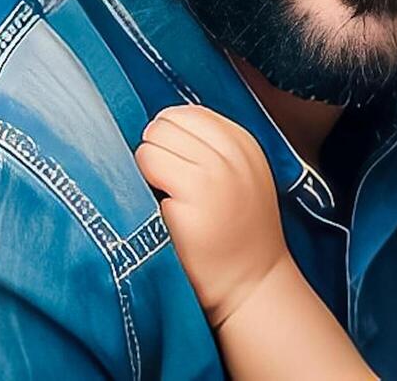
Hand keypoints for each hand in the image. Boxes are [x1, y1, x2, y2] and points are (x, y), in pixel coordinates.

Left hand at [135, 105, 289, 328]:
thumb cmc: (239, 232)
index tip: (177, 165)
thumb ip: (215, 147)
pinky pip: (146, 167)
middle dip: (157, 149)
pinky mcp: (192, 196)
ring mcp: (213, 174)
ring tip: (169, 198)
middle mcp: (232, 154)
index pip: (190, 113)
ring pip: (152, 142)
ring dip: (148, 168)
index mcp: (244, 144)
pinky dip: (144, 187)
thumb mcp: (242, 176)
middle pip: (166, 123)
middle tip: (169, 185)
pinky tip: (167, 214)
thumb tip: (161, 123)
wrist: (252, 283)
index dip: (172, 137)